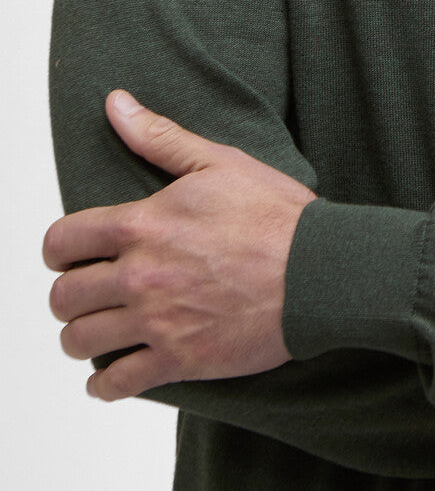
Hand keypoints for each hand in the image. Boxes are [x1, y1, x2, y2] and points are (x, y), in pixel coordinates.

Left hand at [43, 89, 316, 401]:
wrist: (319, 271)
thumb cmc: (277, 214)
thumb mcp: (220, 162)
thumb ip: (160, 137)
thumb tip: (116, 105)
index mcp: (144, 225)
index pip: (63, 240)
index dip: (59, 248)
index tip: (71, 253)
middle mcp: (141, 275)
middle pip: (64, 296)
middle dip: (70, 293)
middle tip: (89, 291)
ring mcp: (157, 321)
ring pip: (81, 341)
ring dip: (82, 336)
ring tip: (100, 329)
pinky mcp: (179, 360)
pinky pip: (116, 385)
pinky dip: (105, 385)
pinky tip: (112, 375)